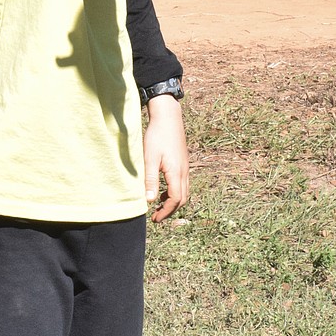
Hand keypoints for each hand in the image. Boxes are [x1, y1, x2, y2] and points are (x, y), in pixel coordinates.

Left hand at [144, 94, 188, 221]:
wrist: (168, 117)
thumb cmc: (157, 136)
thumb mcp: (150, 159)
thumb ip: (150, 180)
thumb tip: (150, 200)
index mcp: (176, 173)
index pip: (174, 200)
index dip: (165, 212)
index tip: (155, 219)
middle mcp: (184, 172)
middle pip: (182, 198)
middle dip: (170, 210)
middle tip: (157, 216)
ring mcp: (185, 167)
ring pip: (184, 191)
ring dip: (173, 201)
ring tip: (159, 205)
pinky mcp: (183, 162)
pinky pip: (183, 183)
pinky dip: (175, 192)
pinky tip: (162, 189)